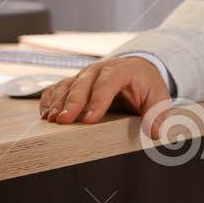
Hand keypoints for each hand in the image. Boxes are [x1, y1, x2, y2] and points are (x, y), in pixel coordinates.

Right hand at [38, 56, 172, 136]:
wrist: (136, 70)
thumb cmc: (146, 85)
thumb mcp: (158, 97)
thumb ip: (157, 114)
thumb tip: (156, 132)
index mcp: (121, 70)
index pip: (108, 83)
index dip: (97, 101)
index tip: (89, 120)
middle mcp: (99, 69)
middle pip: (83, 84)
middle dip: (72, 102)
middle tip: (63, 120)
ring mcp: (84, 75)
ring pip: (67, 85)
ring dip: (57, 102)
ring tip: (51, 119)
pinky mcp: (74, 82)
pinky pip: (58, 88)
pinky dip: (49, 99)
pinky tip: (45, 113)